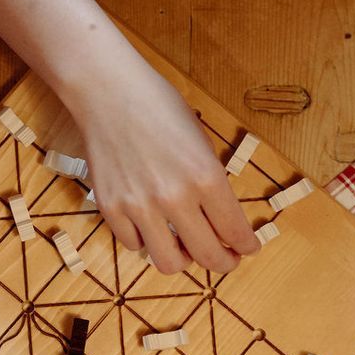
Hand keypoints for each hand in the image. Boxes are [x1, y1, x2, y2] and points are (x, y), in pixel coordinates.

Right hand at [71, 60, 260, 274]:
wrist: (107, 91)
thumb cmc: (159, 106)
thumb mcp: (200, 140)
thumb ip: (211, 182)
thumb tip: (220, 218)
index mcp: (205, 176)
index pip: (234, 231)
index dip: (246, 247)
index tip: (247, 249)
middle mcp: (174, 197)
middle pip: (207, 256)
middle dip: (223, 263)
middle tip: (226, 260)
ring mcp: (139, 206)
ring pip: (168, 263)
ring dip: (183, 260)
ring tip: (185, 248)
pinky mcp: (111, 208)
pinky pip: (134, 245)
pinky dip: (147, 241)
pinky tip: (151, 227)